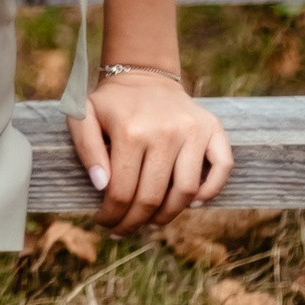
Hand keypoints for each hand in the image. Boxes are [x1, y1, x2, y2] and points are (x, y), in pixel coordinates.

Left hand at [69, 67, 231, 226]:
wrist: (144, 75)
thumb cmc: (110, 103)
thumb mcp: (82, 116)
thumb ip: (86, 150)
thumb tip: (102, 186)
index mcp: (130, 131)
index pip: (122, 192)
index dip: (112, 215)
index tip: (105, 222)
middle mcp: (165, 132)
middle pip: (152, 197)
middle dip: (135, 222)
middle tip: (124, 229)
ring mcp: (192, 130)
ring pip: (186, 191)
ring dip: (169, 215)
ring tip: (152, 221)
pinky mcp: (212, 128)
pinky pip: (222, 167)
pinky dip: (211, 190)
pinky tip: (193, 202)